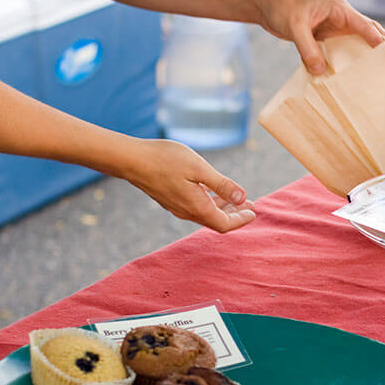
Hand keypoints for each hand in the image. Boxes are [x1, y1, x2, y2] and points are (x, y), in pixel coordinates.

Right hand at [121, 138, 255, 232]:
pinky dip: (210, 202)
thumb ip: (222, 185)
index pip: (225, 224)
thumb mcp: (199, 168)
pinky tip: (213, 191)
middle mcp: (187, 212)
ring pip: (205, 214)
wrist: (131, 159)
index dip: (241, 220)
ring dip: (223, 208)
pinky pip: (195, 207)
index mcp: (197, 207)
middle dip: (235, 214)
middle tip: (250, 205)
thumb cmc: (165, 159)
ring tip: (236, 199)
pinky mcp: (170, 200)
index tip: (254, 211)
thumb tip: (242, 198)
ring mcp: (177, 207)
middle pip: (216, 221)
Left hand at [259, 0, 384, 74]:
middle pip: (371, 31)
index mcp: (338, 9)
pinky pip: (345, 52)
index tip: (384, 50)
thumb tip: (322, 72)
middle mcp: (341, 18)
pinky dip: (354, 62)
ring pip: (361, 43)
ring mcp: (336, 29)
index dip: (374, 37)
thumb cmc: (282, 8)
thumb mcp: (294, 27)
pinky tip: (360, 76)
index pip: (362, 23)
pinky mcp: (328, 39)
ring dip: (375, 55)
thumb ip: (307, 49)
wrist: (268, 4)